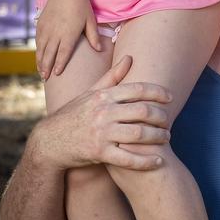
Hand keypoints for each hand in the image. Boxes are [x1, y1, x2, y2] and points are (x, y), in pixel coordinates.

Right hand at [33, 56, 173, 170]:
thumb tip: (130, 58)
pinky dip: (145, 161)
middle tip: (169, 120)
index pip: (137, 89)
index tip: (170, 97)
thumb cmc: (74, 114)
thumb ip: (112, 76)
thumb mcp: (91, 93)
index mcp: (103, 96)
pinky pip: (127, 159)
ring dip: (158, 136)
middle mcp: (103, 112)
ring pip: (139, 134)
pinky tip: (158, 161)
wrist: (49, 141)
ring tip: (166, 137)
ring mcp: (101, 133)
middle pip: (142, 111)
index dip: (157, 92)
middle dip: (161, 116)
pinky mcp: (99, 153)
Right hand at [36, 0, 101, 78]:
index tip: (57, 74)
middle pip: (49, 54)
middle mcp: (55, 33)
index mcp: (69, 34)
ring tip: (41, 72)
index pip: (63, 53)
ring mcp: (46, 29)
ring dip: (40, 61)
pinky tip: (38, 58)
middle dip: (46, 67)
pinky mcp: (40, 25)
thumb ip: (93, 36)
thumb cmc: (81, 6)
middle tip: (45, 78)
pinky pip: (37, 41)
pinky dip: (37, 51)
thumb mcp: (90, 21)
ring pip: (41, 49)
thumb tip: (99, 50)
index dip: (59, 64)